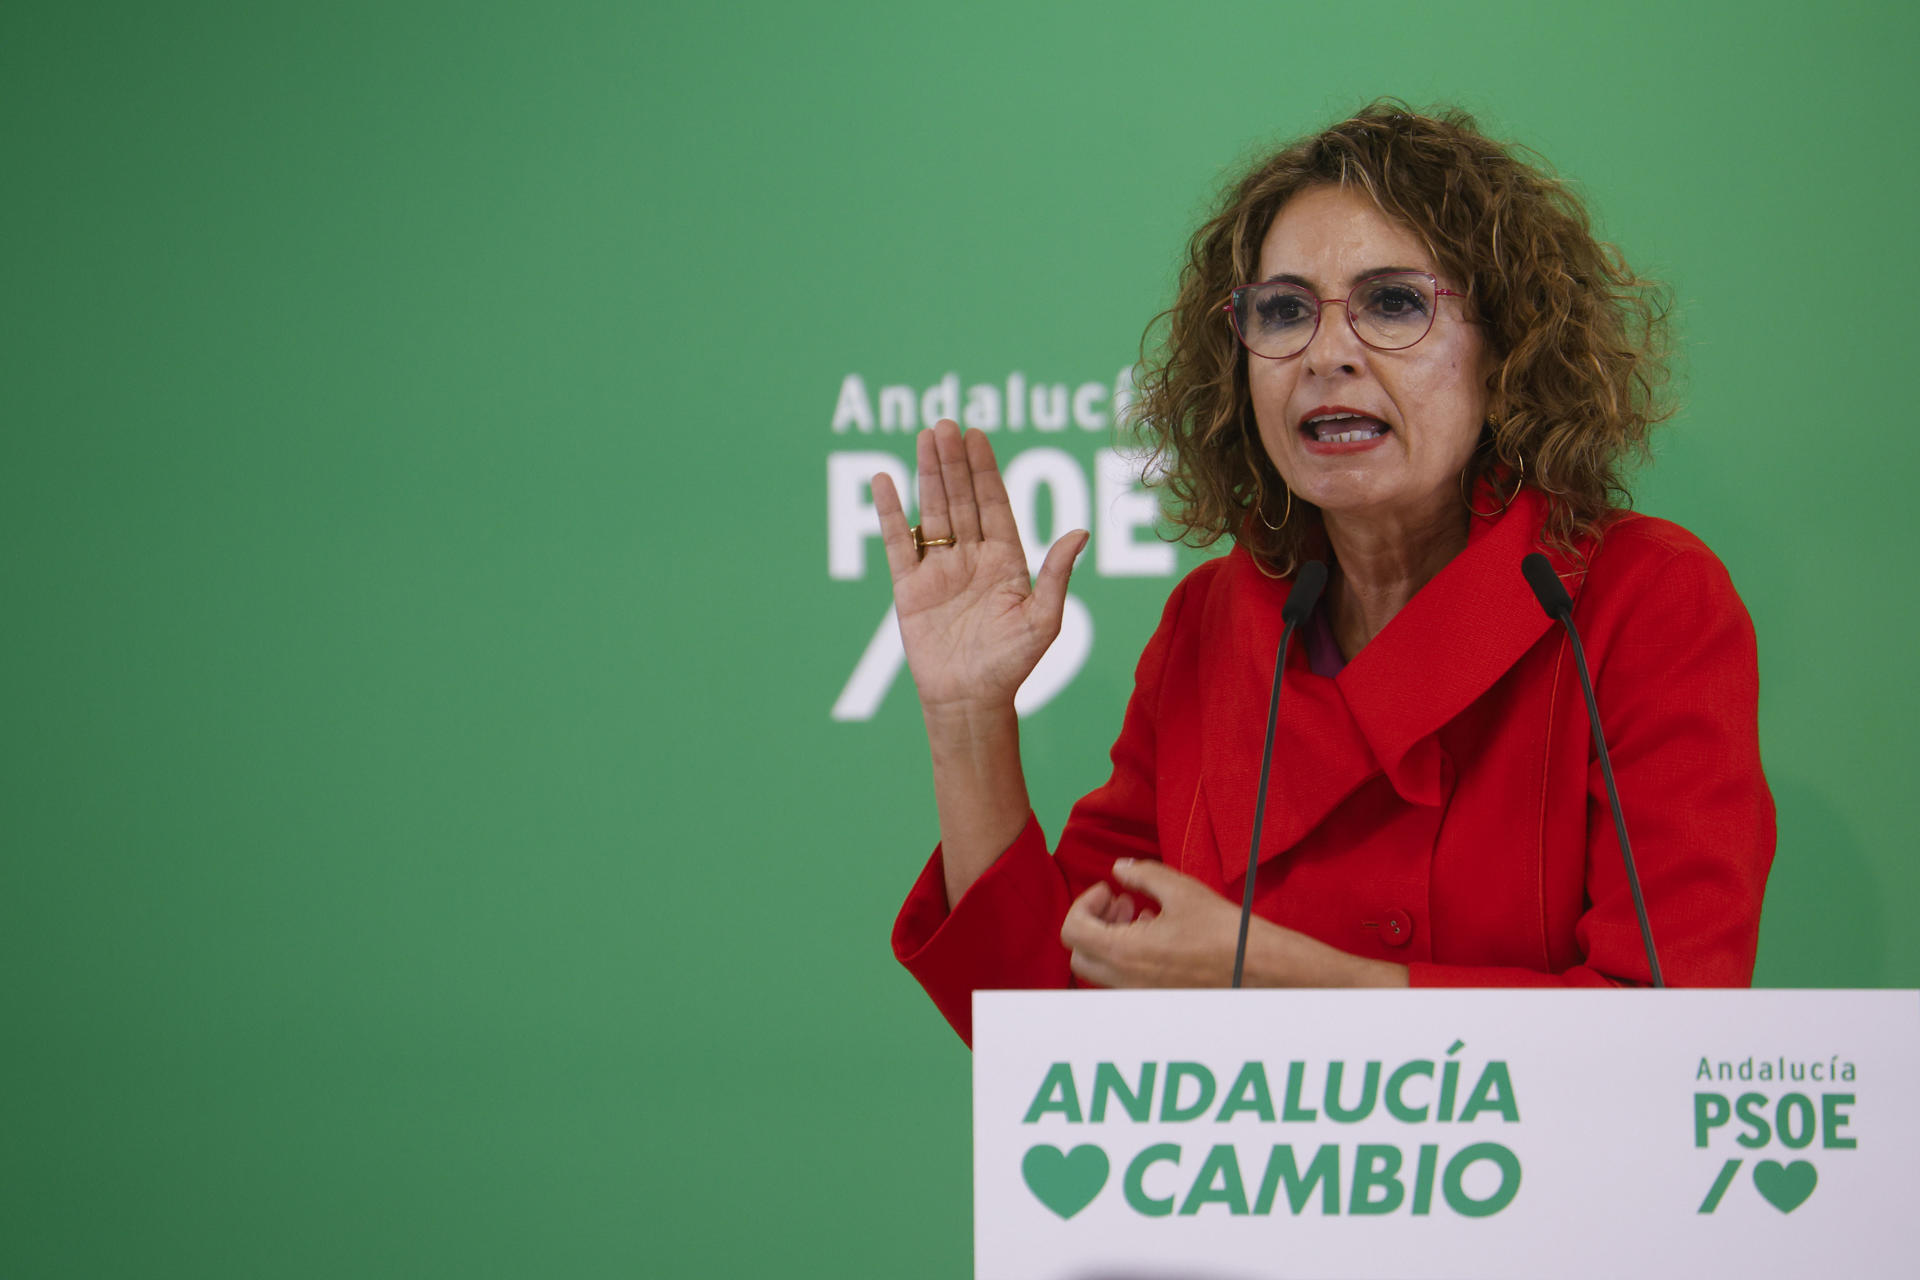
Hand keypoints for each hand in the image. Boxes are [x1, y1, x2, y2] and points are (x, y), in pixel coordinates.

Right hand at [874, 420, 1087, 715]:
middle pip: (962, 499)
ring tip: (925, 437)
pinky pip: (898, 542)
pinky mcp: (910, 587)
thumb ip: (1056, 575)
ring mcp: (939, 570)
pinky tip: (885, 481)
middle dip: (954, 462)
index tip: (978, 436)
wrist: (970, 701)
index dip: (986, 470)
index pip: (994, 504)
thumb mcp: (1043, 620)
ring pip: (933, 511)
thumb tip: (1080, 532)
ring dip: (928, 475)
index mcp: (1006, 561)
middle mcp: (972, 558)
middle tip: (946, 424)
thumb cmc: (1012, 665)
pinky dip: (890, 513)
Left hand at [1060, 859, 1242, 987]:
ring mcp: (1140, 993)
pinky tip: (1156, 933)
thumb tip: (1119, 868)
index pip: (1072, 930)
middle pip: (1079, 954)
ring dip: (1109, 938)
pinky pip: (1123, 979)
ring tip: (1140, 914)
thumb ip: (1141, 875)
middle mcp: (1126, 980)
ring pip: (1100, 969)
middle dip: (1092, 923)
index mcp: (1125, 953)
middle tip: (1120, 903)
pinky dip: (1126, 955)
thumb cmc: (1222, 929)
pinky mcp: (1156, 998)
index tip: (1110, 889)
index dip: (1085, 903)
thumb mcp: (1179, 889)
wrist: (1258, 967)